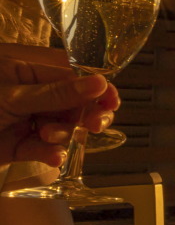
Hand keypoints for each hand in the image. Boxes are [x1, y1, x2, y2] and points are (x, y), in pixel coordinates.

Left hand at [0, 44, 120, 165]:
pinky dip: (48, 154)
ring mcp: (22, 118)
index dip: (95, 87)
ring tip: (52, 139)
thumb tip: (98, 83)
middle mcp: (27, 91)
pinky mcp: (15, 145)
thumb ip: (57, 92)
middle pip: (72, 101)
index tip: (111, 102)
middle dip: (84, 114)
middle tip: (95, 125)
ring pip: (59, 126)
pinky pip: (42, 149)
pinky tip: (51, 156)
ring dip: (62, 135)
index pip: (72, 73)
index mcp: (25, 68)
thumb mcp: (12, 96)